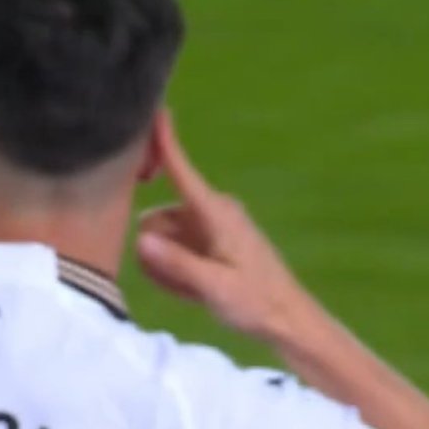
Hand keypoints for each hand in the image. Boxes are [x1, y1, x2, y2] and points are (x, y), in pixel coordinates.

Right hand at [136, 112, 311, 341]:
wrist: (288, 320)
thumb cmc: (256, 301)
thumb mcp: (215, 287)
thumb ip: (177, 264)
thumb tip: (141, 238)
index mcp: (215, 212)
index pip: (181, 169)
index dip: (164, 140)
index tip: (151, 108)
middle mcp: (210, 213)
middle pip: (158, 217)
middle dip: (153, 245)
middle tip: (172, 278)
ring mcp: (209, 231)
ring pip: (162, 238)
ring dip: (162, 263)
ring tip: (186, 290)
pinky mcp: (209, 247)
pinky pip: (174, 252)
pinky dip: (174, 271)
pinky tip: (190, 291)